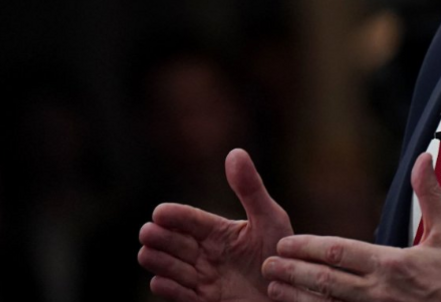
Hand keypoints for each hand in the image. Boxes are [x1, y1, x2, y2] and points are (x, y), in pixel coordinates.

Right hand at [139, 148, 293, 301]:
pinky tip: (160, 282)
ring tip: (147, 253)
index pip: (191, 221)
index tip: (160, 212)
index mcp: (219, 232)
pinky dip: (170, 291)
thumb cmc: (284, 255)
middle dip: (161, 238)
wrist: (293, 294)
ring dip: (160, 262)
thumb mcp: (270, 219)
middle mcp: (207, 254)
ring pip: (173, 269)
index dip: (175, 216)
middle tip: (148, 232)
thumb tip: (235, 152)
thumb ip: (251, 189)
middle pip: (176, 244)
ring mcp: (204, 280)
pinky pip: (183, 297)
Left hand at [261, 153, 440, 301]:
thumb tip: (423, 158)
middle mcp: (379, 291)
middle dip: (293, 272)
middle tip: (267, 264)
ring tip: (273, 288)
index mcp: (392, 264)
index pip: (341, 252)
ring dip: (298, 297)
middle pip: (326, 280)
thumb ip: (429, 194)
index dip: (309, 248)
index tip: (286, 243)